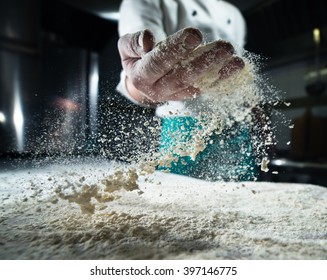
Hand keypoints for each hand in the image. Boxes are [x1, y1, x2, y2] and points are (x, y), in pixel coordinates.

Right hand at [118, 27, 243, 105]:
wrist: (144, 72)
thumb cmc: (137, 54)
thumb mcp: (126, 45)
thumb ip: (133, 42)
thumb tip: (147, 42)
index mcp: (140, 77)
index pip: (157, 63)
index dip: (175, 50)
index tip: (194, 36)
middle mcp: (157, 90)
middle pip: (181, 77)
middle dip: (204, 62)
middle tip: (223, 47)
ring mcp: (174, 94)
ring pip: (197, 85)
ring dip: (218, 73)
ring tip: (236, 59)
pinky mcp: (188, 94)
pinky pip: (205, 88)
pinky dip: (221, 78)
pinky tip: (235, 68)